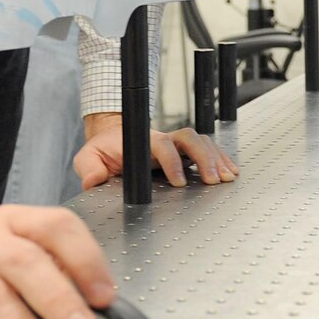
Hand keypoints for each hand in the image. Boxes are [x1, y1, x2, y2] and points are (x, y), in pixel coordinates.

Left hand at [75, 112, 237, 189]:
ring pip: (203, 142)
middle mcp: (164, 140)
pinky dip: (220, 159)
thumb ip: (88, 167)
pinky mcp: (184, 151)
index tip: (179, 182)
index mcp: (143, 141)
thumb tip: (93, 182)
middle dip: (204, 158)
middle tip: (212, 181)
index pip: (163, 145)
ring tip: (227, 178)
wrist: (113, 136)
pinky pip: (207, 149)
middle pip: (191, 139)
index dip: (172, 162)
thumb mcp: (88, 157)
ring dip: (216, 159)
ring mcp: (176, 144)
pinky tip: (230, 172)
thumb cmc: (103, 148)